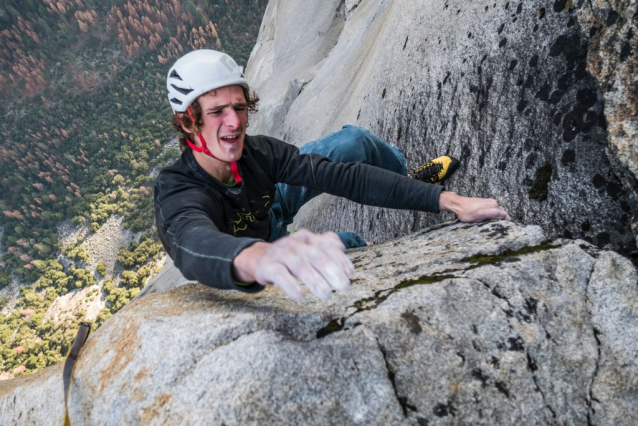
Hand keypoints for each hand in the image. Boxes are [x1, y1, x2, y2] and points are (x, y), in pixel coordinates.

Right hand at [232, 230, 353, 299]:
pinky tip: (301, 295)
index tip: (350, 273)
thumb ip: (325, 247)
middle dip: (331, 270)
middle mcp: (295, 243)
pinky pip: (280, 274)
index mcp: (307, 237)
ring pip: (299, 265)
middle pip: (315, 254)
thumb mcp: (307, 248)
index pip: (326, 244)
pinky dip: (291, 285)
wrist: (257, 258)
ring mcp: (280, 254)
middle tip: (343, 286)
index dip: (340, 258)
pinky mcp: (267, 266)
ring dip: (314, 280)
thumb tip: (343, 253)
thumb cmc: (289, 256)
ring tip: (326, 294)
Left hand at [439, 191, 510, 222]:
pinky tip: (488, 220)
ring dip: (497, 218)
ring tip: (494, 226)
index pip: (505, 215)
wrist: (458, 204)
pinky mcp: (485, 203)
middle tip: (499, 229)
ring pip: (498, 212)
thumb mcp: (480, 216)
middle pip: (502, 214)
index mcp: (494, 206)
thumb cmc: (467, 212)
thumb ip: (493, 215)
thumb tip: (505, 216)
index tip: (506, 229)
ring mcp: (490, 202)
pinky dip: (492, 215)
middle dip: (503, 220)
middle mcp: (494, 203)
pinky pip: (493, 210)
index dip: (507, 223)